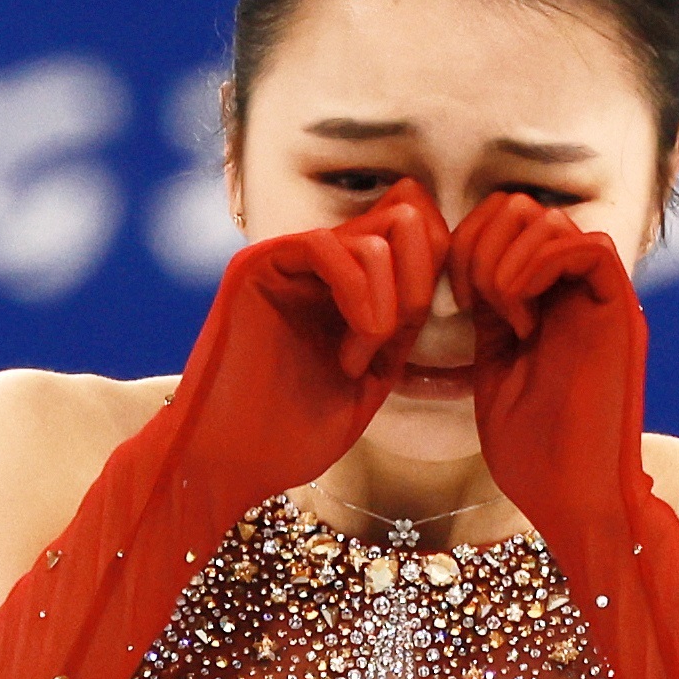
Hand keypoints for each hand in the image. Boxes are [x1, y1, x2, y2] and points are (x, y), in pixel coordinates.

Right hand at [173, 179, 449, 499]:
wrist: (230, 466)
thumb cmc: (294, 436)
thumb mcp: (374, 375)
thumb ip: (402, 321)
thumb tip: (448, 275)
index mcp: (345, 278)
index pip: (417, 226)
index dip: (435, 273)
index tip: (416, 337)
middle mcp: (316, 259)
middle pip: (407, 212)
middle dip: (419, 282)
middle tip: (392, 343)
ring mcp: (285, 257)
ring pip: (378, 235)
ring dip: (384, 308)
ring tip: (354, 363)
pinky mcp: (256, 265)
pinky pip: (329, 246)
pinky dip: (358, 300)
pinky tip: (346, 355)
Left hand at [453, 191, 645, 546]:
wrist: (570, 498)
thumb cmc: (532, 453)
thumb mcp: (494, 368)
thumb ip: (491, 315)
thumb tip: (473, 267)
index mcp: (545, 300)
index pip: (506, 222)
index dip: (469, 241)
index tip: (458, 299)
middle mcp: (576, 291)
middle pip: (525, 208)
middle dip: (481, 243)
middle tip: (475, 301)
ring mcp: (600, 299)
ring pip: (553, 220)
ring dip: (508, 259)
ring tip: (505, 316)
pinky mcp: (620, 313)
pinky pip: (589, 247)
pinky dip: (542, 266)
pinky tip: (524, 317)